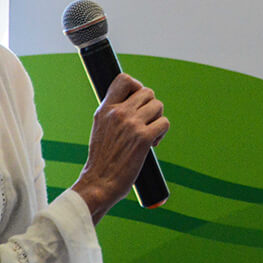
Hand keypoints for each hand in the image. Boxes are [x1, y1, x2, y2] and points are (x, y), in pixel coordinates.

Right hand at [71, 73, 169, 222]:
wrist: (98, 184)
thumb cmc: (102, 161)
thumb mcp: (101, 128)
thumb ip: (114, 113)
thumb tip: (134, 101)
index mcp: (105, 109)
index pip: (124, 79)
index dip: (136, 86)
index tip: (137, 101)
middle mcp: (118, 113)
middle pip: (148, 92)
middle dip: (151, 107)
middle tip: (145, 123)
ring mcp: (131, 124)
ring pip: (158, 106)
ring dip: (157, 120)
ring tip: (148, 134)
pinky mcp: (143, 138)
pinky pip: (164, 123)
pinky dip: (162, 133)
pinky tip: (153, 144)